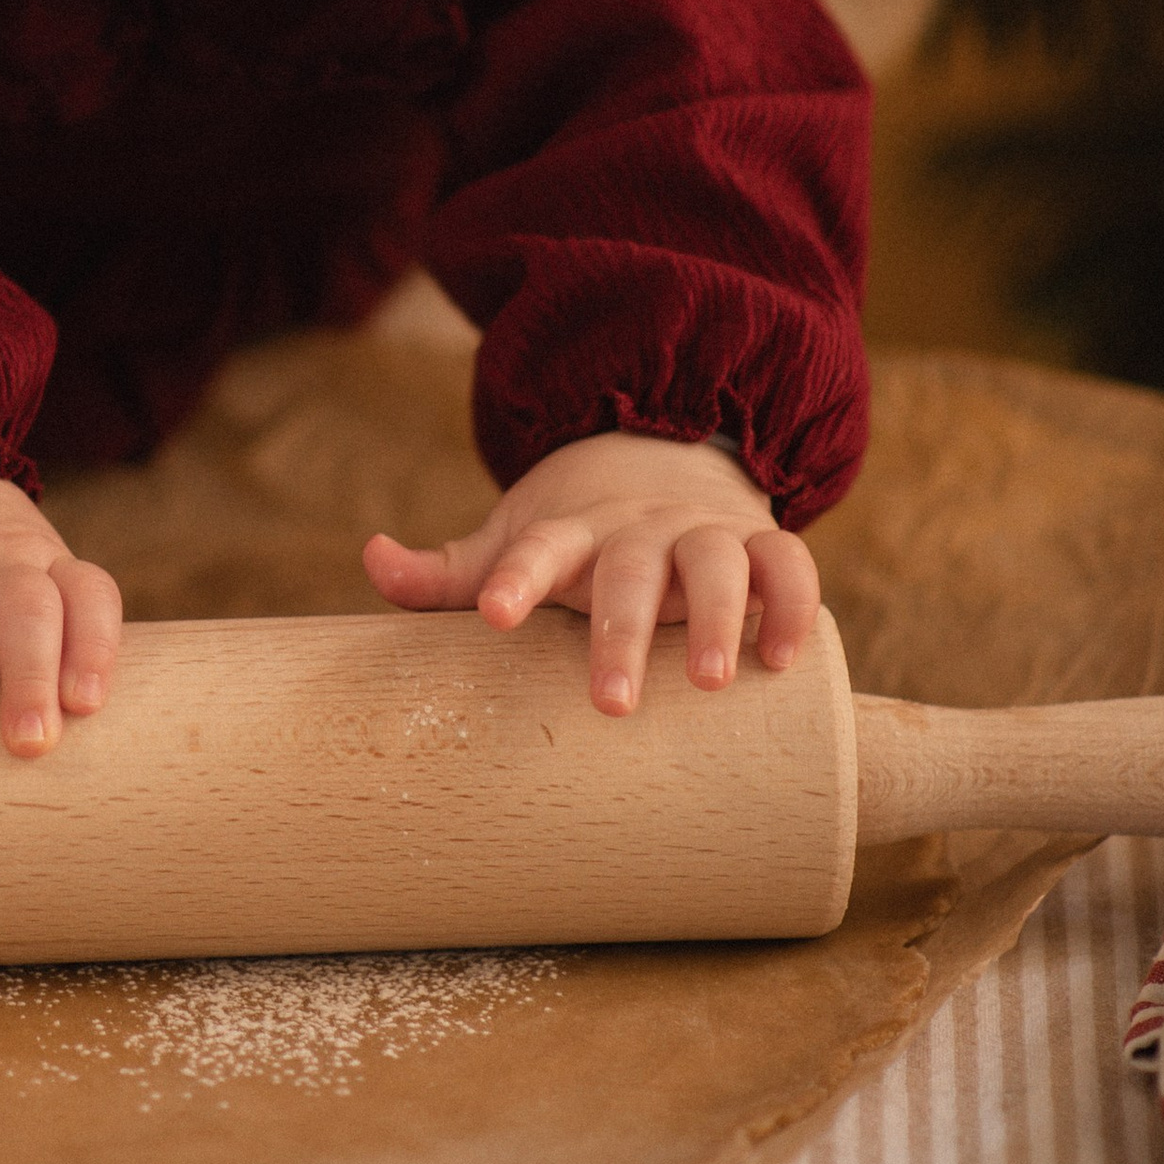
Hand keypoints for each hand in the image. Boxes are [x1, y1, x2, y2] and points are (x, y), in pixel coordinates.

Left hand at [361, 431, 820, 714]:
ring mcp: (702, 532)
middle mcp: (638, 530)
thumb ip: (444, 570)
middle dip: (620, 632)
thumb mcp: (510, 541)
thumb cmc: (577, 534)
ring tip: (710, 681)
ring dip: (717, 618)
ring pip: (716, 563)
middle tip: (609, 703)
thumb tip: (371, 557)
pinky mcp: (761, 542)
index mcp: (571, 531)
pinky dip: (792, 604)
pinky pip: (788, 563)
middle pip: (629, 572)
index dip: (514, 578)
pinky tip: (783, 658)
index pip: (537, 548)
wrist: (663, 461)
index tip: (492, 615)